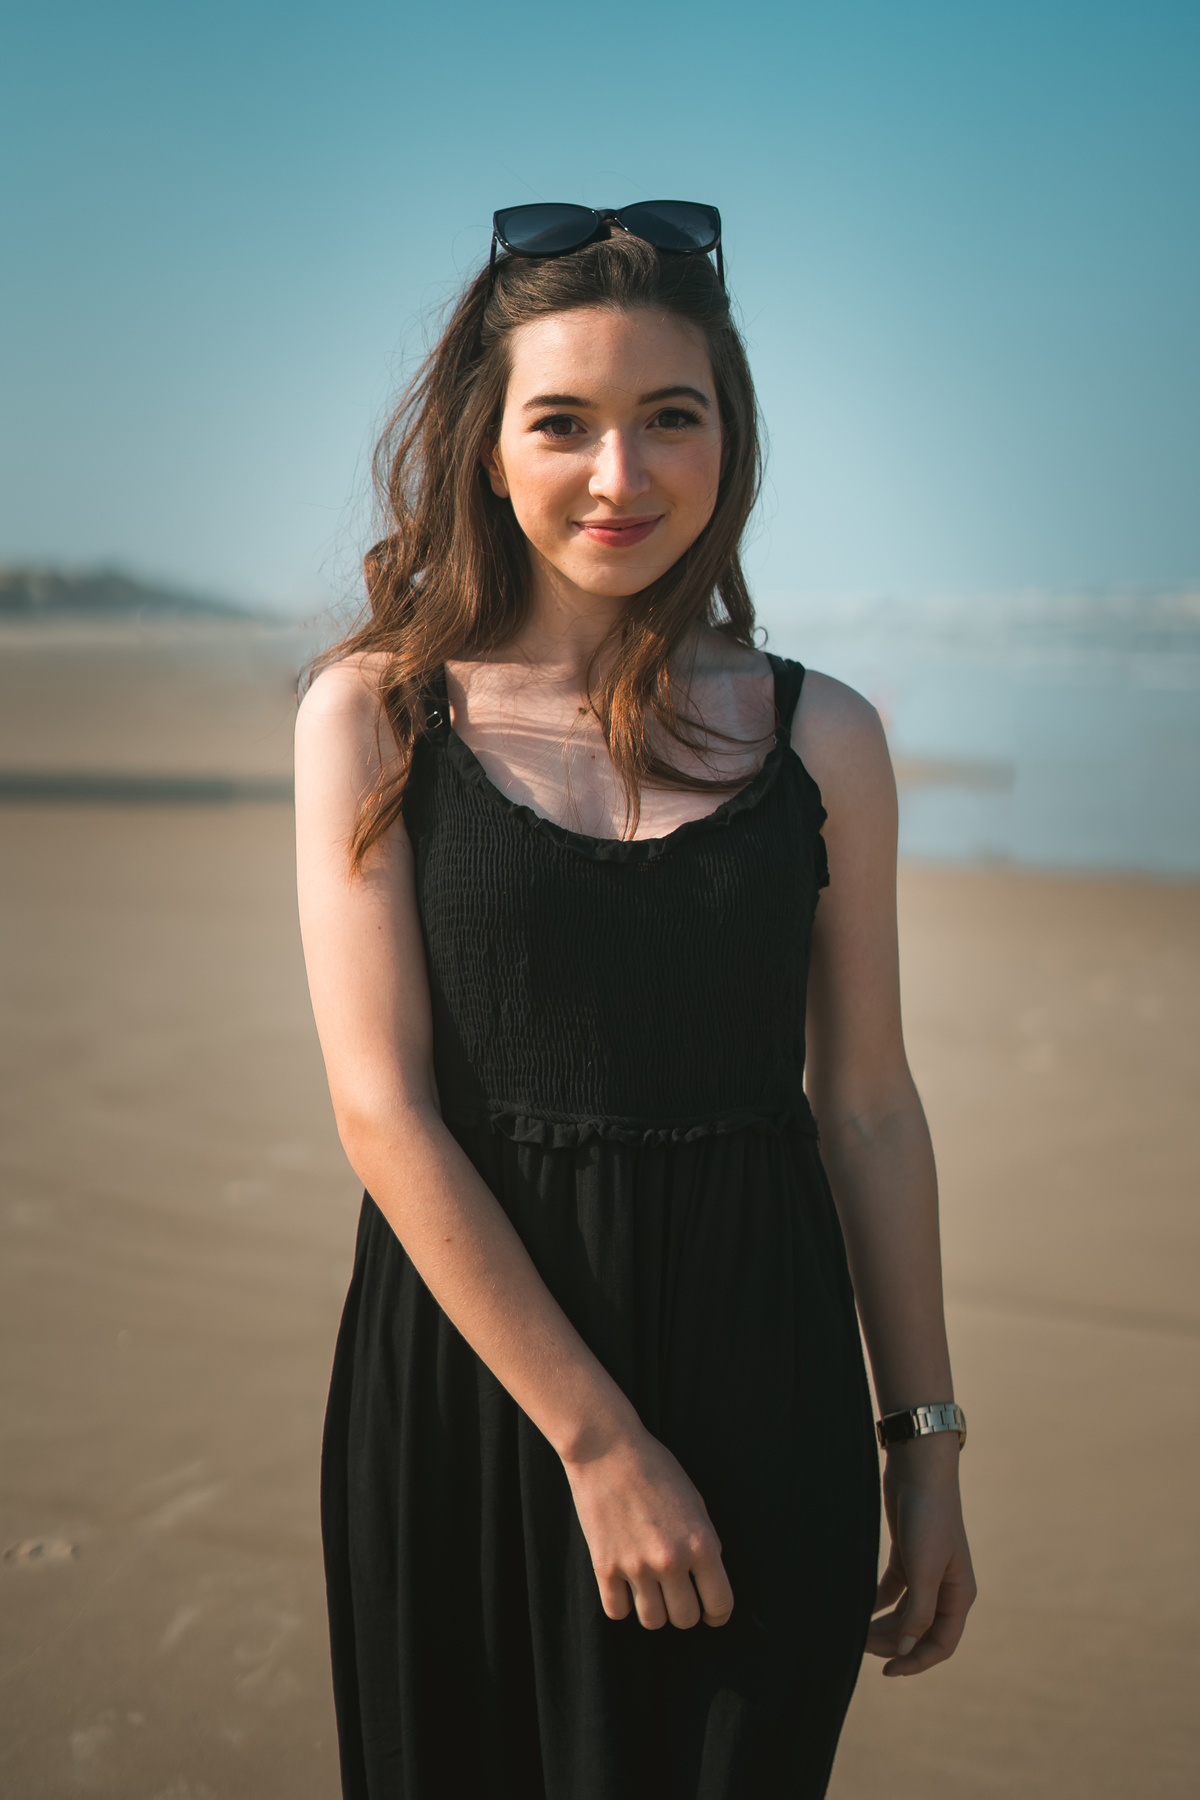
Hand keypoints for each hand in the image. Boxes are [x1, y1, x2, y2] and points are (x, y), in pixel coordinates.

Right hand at [562, 1427, 734, 1630]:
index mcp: (700, 1543)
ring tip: (651, 1589)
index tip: (711, 1612)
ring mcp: (635, 1566)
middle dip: (685, 1611)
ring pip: (652, 1622)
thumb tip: (707, 1577)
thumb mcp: (694, 1501)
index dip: (718, 1614)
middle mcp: (670, 1560)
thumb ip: (704, 1541)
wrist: (606, 1448)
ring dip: (655, 1610)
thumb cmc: (654, 1468)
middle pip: (685, 1619)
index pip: (720, 1604)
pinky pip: (617, 1611)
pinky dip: (622, 1604)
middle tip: (677, 1594)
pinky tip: (625, 1584)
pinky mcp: (604, 1567)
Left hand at [865, 1434, 975, 1675]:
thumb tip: (906, 1648)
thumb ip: (918, 1612)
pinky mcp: (906, 1555)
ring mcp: (926, 1571)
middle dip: (893, 1643)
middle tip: (860, 1646)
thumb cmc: (928, 1518)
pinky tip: (859, 1609)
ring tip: (856, 1632)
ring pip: (904, 1612)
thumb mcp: (925, 1570)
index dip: (917, 1661)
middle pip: (920, 1630)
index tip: (887, 1670)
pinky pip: (892, 1590)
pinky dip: (877, 1603)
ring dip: (884, 1625)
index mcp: (960, 1595)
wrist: (919, 1469)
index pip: (942, 1643)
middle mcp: (946, 1587)